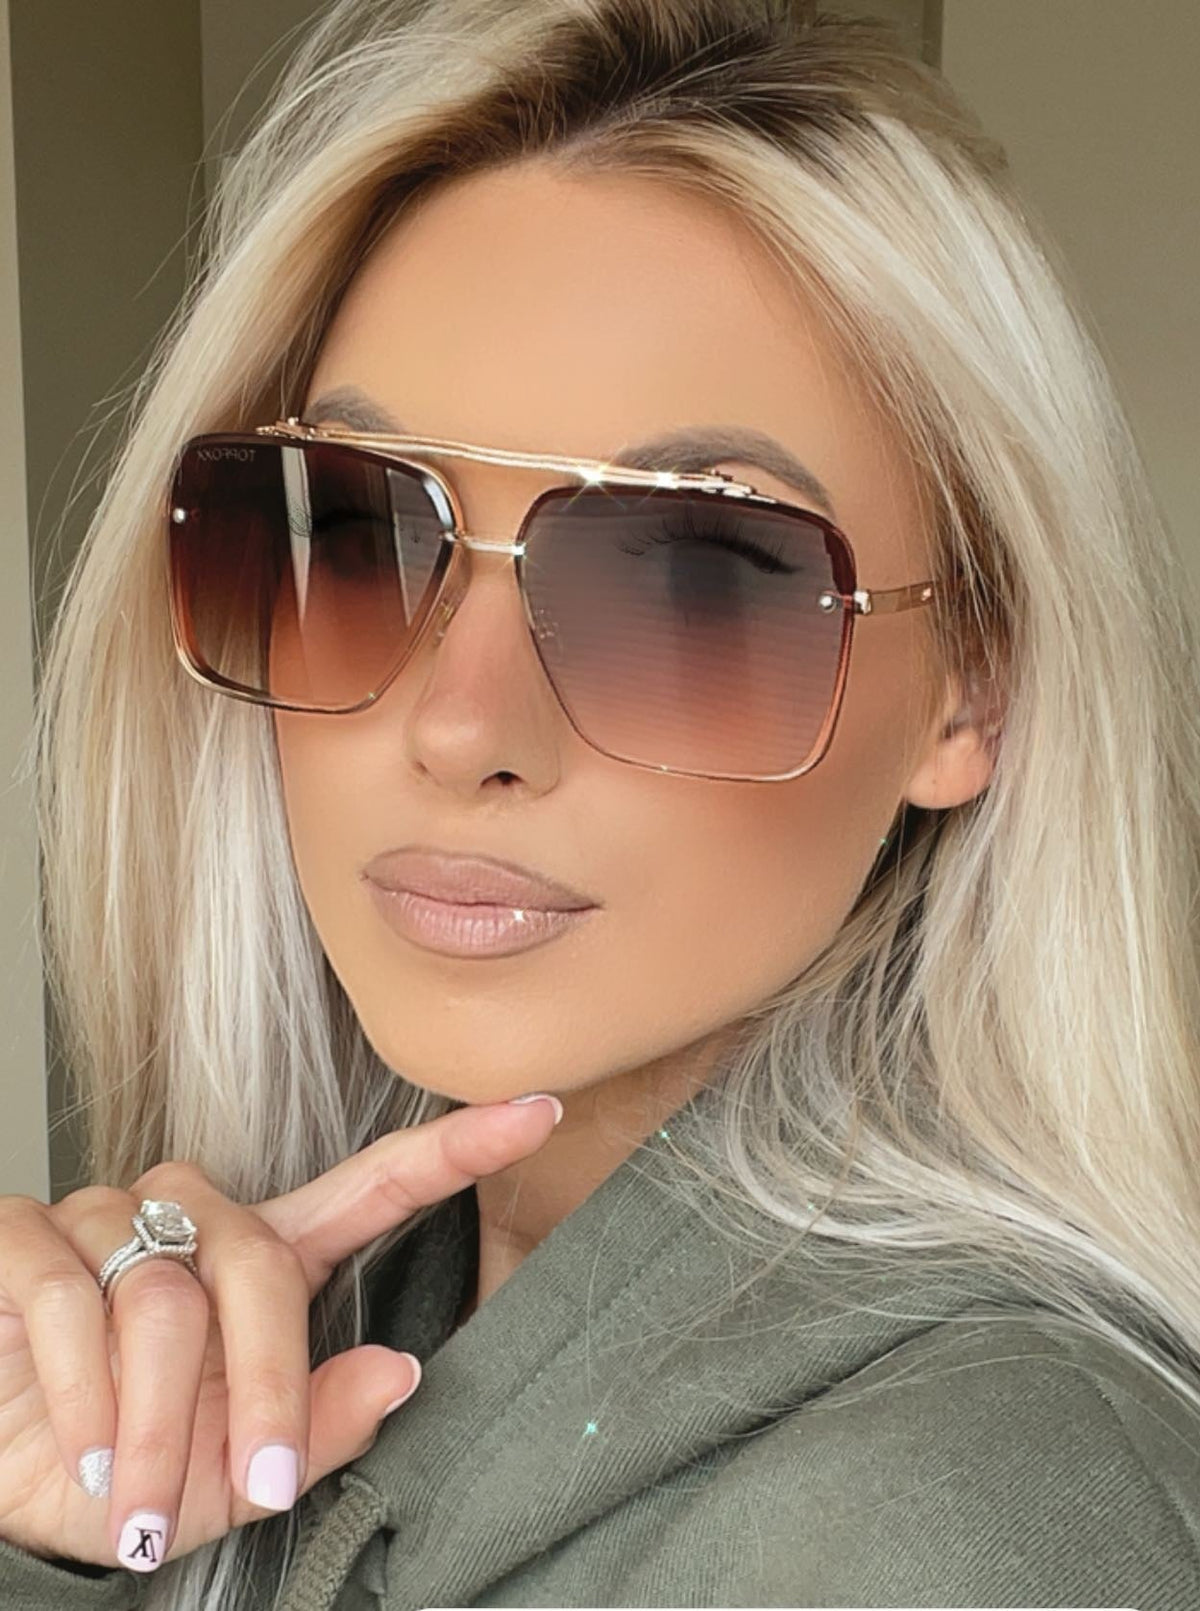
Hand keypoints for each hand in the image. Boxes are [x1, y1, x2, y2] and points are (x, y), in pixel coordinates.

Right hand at [0, 1094, 561, 1572]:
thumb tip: (400, 1374)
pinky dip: (74, 1385)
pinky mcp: (25, 1233)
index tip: (537, 1113)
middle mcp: (195, 1217)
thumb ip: (312, 1428)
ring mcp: (108, 1216)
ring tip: (130, 1491)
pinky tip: (78, 1441)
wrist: (5, 1494)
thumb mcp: (228, 1478)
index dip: (455, 1149)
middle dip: (261, 1388)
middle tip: (252, 1486)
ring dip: (151, 1418)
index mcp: (264, 1259)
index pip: (372, 1186)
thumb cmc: (121, 1474)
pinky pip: (62, 1291)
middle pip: (260, 1262)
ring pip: (160, 1293)